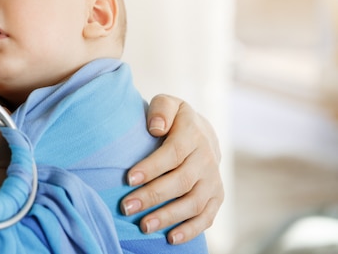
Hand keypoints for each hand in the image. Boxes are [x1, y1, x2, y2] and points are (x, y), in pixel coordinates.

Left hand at [121, 94, 223, 244]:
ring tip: (143, 226)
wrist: (201, 131)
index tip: (129, 178)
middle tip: (126, 207)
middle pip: (181, 181)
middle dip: (152, 196)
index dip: (151, 167)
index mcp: (193, 134)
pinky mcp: (216, 197)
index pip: (173, 153)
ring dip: (168, 216)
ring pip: (193, 202)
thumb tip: (156, 127)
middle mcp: (207, 159)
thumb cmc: (173, 119)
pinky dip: (190, 230)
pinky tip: (171, 239)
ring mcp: (213, 180)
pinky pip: (207, 217)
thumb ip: (161, 110)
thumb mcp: (167, 104)